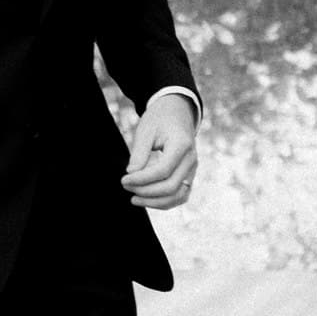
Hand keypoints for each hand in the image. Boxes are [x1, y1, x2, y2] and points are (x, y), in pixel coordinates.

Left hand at [121, 92, 197, 208]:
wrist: (176, 114)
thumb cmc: (159, 120)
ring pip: (178, 196)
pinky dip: (164, 202)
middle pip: (171, 186)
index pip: (163, 171)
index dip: (142, 179)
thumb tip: (131, 174)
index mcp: (182, 145)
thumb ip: (139, 152)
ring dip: (155, 201)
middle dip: (145, 191)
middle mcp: (191, 160)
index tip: (124, 179)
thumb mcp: (145, 130)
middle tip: (125, 185)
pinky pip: (180, 195)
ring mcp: (193, 170)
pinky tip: (146, 199)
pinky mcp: (189, 176)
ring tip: (133, 199)